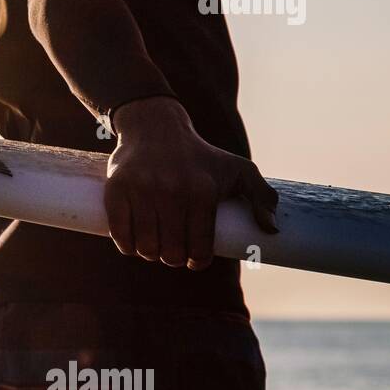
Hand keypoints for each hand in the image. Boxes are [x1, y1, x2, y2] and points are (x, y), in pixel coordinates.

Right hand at [104, 96, 278, 269]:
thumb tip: (272, 230)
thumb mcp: (238, 169)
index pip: (199, 248)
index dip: (197, 261)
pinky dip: (127, 246)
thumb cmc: (201, 156)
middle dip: (172, 259)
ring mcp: (141, 190)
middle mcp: (172, 191)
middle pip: (170, 253)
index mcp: (202, 192)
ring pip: (145, 248)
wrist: (156, 128)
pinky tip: (133, 243)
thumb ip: (263, 197)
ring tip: (154, 246)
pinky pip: (120, 235)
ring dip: (150, 254)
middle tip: (173, 250)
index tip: (194, 258)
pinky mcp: (117, 189)